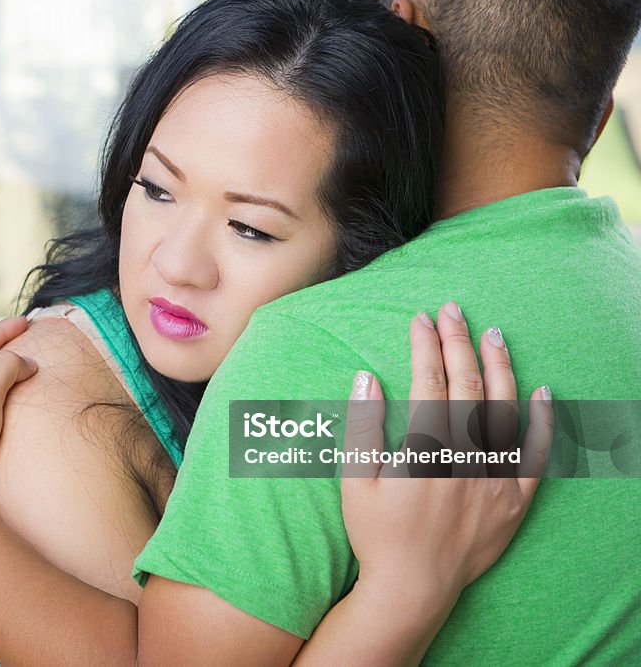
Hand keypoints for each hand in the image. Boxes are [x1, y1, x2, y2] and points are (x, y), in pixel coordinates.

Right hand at [340, 302, 552, 616]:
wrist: (412, 588)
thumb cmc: (377, 534)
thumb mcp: (355, 481)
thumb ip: (362, 427)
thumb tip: (365, 377)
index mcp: (425, 450)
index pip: (429, 382)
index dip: (425, 346)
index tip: (420, 319)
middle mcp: (465, 459)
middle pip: (467, 387)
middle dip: (459, 343)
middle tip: (453, 310)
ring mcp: (495, 479)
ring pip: (504, 412)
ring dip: (499, 368)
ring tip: (494, 334)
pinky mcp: (514, 501)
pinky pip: (536, 456)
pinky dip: (542, 422)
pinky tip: (543, 392)